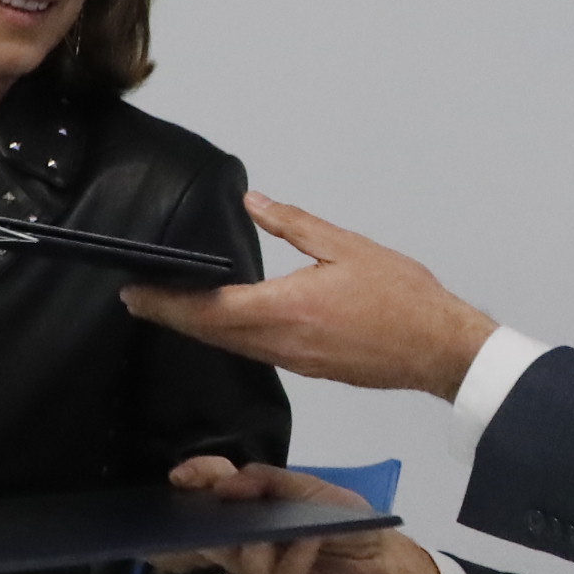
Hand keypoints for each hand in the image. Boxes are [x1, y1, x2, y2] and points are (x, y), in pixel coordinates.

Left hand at [117, 193, 495, 400]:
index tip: (135, 292)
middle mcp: (281, 343)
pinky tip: (226, 325)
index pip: (209, 309)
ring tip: (172, 310)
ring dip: (198, 329)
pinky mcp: (309, 369)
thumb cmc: (401, 296)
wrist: (439, 347)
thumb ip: (294, 225)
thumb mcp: (347, 247)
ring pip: (231, 347)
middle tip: (139, 301)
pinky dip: (229, 338)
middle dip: (171, 317)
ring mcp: (294, 361)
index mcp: (286, 309)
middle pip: (211, 334)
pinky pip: (255, 353)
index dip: (167, 303)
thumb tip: (254, 203)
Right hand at [157, 457, 444, 573]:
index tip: (181, 476)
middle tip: (205, 506)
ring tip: (273, 530)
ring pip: (234, 558)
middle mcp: (247, 542)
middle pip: (211, 530)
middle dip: (203, 518)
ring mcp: (259, 571)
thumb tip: (224, 484)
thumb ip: (268, 481)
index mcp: (253, 510)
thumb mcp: (310, 489)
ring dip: (253, 540)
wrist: (383, 560)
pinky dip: (290, 558)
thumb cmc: (346, 522)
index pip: (213, 492)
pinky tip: (309, 543)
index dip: (196, 481)